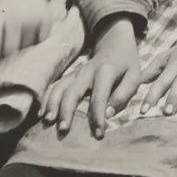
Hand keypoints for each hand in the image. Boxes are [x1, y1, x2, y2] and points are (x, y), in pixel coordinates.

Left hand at [0, 0, 60, 74]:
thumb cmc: (2, 2)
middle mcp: (14, 19)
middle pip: (10, 52)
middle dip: (7, 59)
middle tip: (6, 62)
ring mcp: (32, 19)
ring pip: (26, 48)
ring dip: (22, 49)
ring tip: (19, 42)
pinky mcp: (45, 20)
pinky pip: (40, 41)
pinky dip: (35, 42)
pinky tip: (30, 34)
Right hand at [41, 16, 139, 137]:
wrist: (114, 41)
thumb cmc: (126, 64)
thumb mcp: (134, 77)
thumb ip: (123, 95)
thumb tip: (108, 115)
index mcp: (106, 72)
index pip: (99, 98)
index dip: (98, 117)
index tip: (98, 135)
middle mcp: (87, 72)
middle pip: (72, 92)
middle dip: (66, 111)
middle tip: (63, 130)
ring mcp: (75, 73)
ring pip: (60, 88)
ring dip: (52, 105)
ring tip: (47, 123)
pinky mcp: (69, 75)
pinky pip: (55, 87)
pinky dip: (47, 100)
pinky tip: (41, 115)